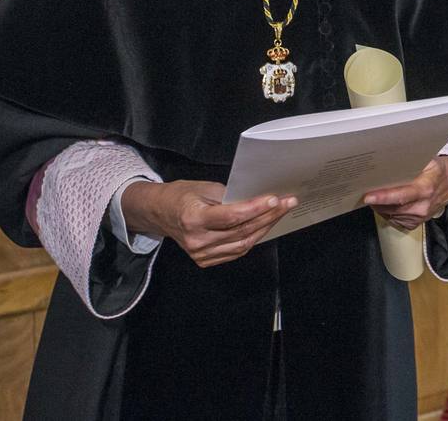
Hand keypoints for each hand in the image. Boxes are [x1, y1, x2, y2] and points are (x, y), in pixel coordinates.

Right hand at [119, 179, 296, 268]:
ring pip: (243, 244)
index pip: (232, 216)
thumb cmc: (182, 196)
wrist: (159, 213)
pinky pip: (236, 251)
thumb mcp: (203, 187)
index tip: (276, 199)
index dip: (256, 208)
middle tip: (288, 203)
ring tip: (280, 213)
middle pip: (241, 230)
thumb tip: (257, 198)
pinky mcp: (205, 261)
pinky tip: (264, 226)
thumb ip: (229, 195)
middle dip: (269, 216)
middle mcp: (197, 241)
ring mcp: (201, 254)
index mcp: (193, 219)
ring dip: (265, 228)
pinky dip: (253, 238)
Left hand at [363, 156, 447, 230]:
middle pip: (392, 207)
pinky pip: (394, 220)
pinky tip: (387, 203)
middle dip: (376, 201)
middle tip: (365, 191)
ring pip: (390, 214)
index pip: (401, 196)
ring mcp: (418, 217)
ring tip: (376, 195)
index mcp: (425, 189)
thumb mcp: (429, 160)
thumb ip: (412, 162)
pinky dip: (387, 212)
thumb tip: (391, 160)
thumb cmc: (436, 170)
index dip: (383, 197)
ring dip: (380, 206)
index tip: (368, 197)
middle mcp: (422, 206)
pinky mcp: (414, 224)